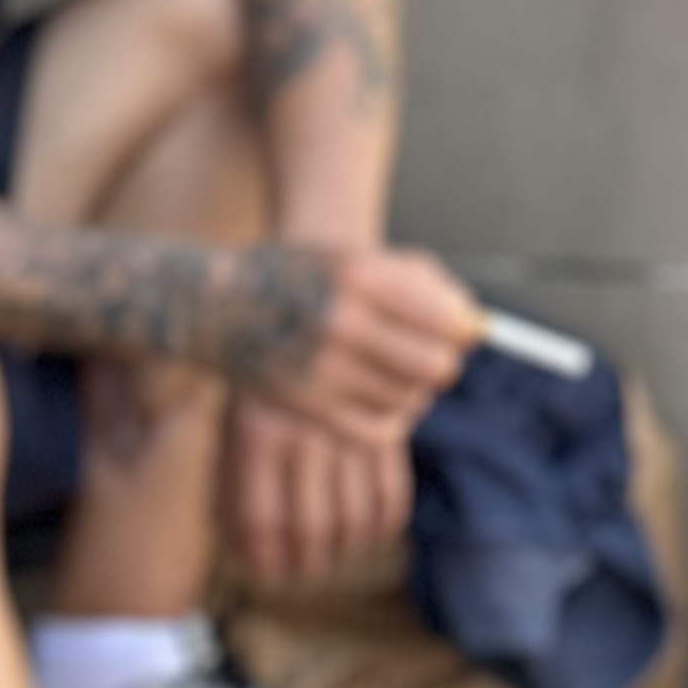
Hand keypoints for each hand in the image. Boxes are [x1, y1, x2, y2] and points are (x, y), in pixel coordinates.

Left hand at [220, 393, 409, 583]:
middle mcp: (304, 435)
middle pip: (311, 529)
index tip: (266, 572)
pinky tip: (366, 531)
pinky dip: (381, 526)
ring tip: (332, 555)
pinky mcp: (391, 430)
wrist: (322, 326)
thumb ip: (232, 479)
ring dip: (345, 550)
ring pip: (355, 522)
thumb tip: (242, 546)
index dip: (263, 559)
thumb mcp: (234, 421)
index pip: (259, 521)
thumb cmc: (267, 388)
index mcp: (255, 433)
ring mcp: (352, 432)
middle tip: (303, 572)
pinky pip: (391, 498)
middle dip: (307, 563)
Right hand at [241, 241, 475, 442]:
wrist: (210, 304)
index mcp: (359, 274)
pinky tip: (371, 400)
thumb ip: (421, 281)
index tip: (447, 332)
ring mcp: (323, 368)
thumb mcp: (352, 256)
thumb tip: (476, 326)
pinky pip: (380, 431)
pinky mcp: (307, 407)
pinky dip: (388, 421)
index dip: (459, 331)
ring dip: (409, 392)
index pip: (449, 320)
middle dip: (439, 365)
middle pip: (436, 366)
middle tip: (421, 359)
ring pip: (410, 400)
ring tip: (384, 374)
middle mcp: (342, 321)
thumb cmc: (295, 277)